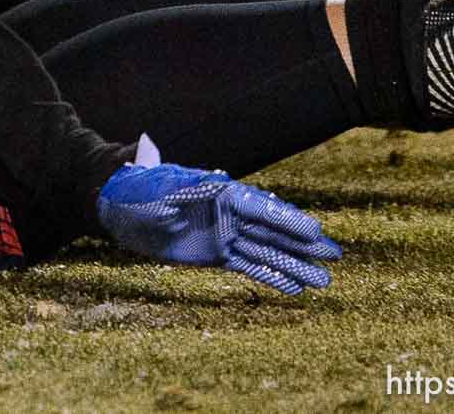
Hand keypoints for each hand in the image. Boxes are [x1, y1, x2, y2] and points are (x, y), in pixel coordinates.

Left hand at [96, 137, 340, 294]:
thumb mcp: (149, 191)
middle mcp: (227, 212)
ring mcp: (225, 233)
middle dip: (302, 243)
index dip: (287, 220)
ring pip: (266, 251)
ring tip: (324, 281)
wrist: (118, 208)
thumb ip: (166, 191)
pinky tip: (296, 288)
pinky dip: (272, 276)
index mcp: (218, 191)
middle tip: (335, 256)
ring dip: (294, 265)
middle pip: (271, 229)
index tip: (315, 232)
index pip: (259, 206)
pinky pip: (250, 266)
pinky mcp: (217, 253)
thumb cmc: (135, 194)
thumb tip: (157, 165)